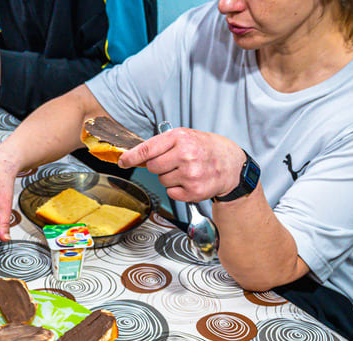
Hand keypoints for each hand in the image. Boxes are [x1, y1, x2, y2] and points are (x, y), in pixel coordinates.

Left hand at [118, 128, 244, 202]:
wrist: (230, 163)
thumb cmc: (205, 148)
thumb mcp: (185, 136)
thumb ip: (162, 144)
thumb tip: (136, 156)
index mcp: (180, 138)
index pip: (148, 149)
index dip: (131, 157)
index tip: (122, 161)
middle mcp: (185, 155)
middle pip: (152, 167)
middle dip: (158, 166)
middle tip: (173, 162)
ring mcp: (190, 174)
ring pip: (161, 180)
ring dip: (169, 177)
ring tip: (185, 171)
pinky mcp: (193, 191)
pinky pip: (171, 192)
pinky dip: (177, 189)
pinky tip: (189, 181)